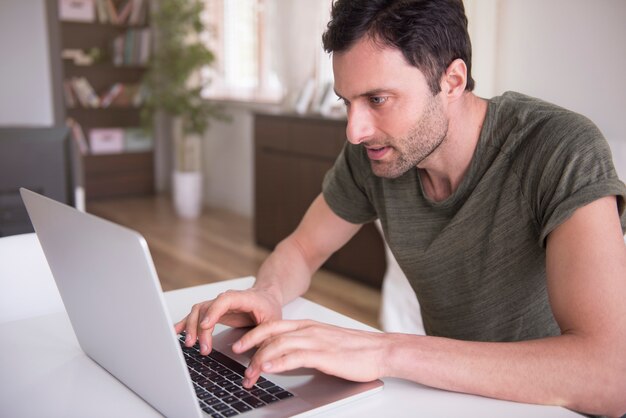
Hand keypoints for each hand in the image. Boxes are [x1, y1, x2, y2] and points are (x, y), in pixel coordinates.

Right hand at [174, 287, 281, 354]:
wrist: (266, 298)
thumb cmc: (269, 309)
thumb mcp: (272, 324)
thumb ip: (262, 340)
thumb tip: (247, 357)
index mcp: (243, 298)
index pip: (225, 300)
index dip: (214, 311)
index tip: (206, 325)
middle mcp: (227, 299)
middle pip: (207, 308)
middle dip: (201, 327)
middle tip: (202, 347)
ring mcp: (218, 304)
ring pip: (199, 311)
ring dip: (192, 327)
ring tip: (190, 344)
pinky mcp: (213, 311)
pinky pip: (196, 315)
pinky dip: (186, 323)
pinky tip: (176, 331)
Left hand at [232, 320, 387, 387]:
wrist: (380, 351)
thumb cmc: (355, 349)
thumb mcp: (325, 343)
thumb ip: (305, 346)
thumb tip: (284, 357)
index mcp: (308, 326)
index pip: (273, 325)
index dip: (253, 334)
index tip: (239, 345)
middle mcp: (308, 330)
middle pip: (270, 332)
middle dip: (249, 344)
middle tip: (235, 356)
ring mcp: (316, 341)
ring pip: (278, 345)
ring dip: (260, 359)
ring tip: (249, 373)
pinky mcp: (324, 355)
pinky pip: (295, 356)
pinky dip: (278, 361)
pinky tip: (269, 368)